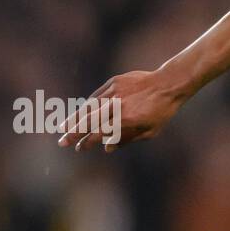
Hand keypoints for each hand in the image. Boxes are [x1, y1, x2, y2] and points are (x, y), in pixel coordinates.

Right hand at [57, 70, 183, 152]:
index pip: (100, 133)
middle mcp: (117, 105)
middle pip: (90, 120)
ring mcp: (114, 92)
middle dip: (73, 132)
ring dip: (75, 118)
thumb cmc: (161, 111)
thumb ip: (126, 139)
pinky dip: (88, 105)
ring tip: (63, 129)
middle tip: (62, 142)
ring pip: (89, 106)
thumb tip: (107, 148)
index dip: (88, 142)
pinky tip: (80, 114)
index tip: (79, 148)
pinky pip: (97, 96)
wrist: (167, 84)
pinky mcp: (114, 82)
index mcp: (126, 120)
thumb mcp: (149, 131)